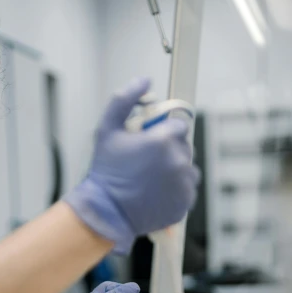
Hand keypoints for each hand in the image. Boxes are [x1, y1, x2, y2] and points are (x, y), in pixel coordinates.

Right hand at [64, 77, 199, 254]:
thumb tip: (144, 80)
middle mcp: (179, 161)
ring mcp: (184, 184)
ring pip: (187, 168)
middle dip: (168, 150)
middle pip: (183, 147)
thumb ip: (124, 99)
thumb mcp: (107, 130)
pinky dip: (175, 190)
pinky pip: (187, 189)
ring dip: (174, 169)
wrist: (106, 212)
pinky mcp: (185, 202)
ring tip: (150, 178)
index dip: (162, 133)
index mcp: (164, 140)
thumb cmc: (105, 172)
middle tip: (145, 162)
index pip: (178, 126)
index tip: (149, 142)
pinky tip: (155, 192)